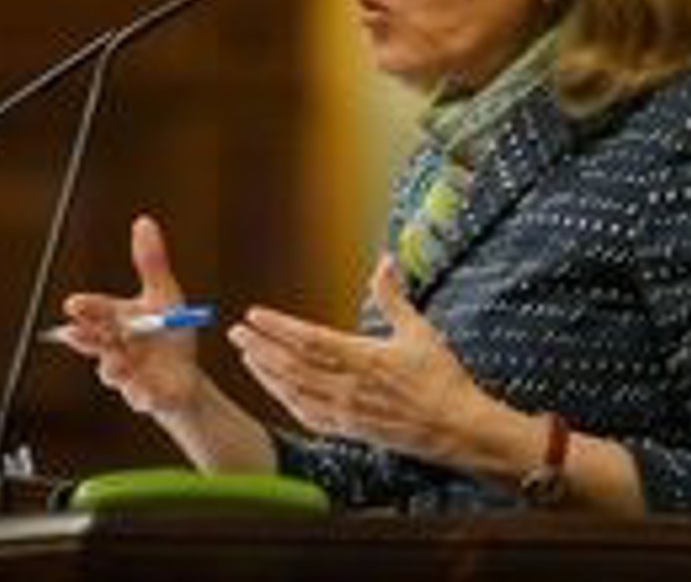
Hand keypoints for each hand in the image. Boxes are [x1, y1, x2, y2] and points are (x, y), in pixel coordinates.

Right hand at [56, 214, 206, 417]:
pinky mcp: (144, 396)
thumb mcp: (165, 294)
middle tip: (76, 333)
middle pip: (95, 342)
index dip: (84, 308)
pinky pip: (140, 397)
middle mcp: (115, 348)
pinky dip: (141, 395)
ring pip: (113, 372)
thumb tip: (143, 221)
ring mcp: (127, 374)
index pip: (95, 311)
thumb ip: (151, 262)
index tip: (73, 303)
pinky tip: (144, 393)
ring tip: (116, 363)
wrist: (185, 376)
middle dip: (84, 338)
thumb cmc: (168, 333)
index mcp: (116, 322)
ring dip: (112, 368)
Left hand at [228, 256, 495, 465]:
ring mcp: (345, 411)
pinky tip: (275, 390)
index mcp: (363, 358)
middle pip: (291, 365)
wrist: (454, 427)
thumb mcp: (419, 331)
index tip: (255, 314)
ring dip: (266, 373)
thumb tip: (386, 261)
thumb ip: (394, 297)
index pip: (308, 339)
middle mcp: (347, 386)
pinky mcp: (348, 430)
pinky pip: (307, 416)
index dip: (277, 326)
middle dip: (260, 347)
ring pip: (293, 391)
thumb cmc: (440, 378)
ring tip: (246, 356)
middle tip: (236, 331)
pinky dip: (286, 401)